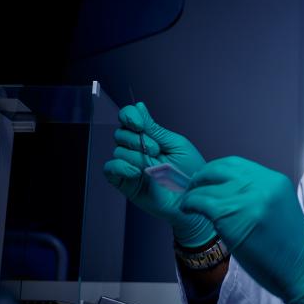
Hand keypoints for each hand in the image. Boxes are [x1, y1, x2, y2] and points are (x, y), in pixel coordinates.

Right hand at [103, 102, 215, 246]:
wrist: (193, 197)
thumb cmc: (190, 172)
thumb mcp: (175, 144)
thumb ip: (154, 128)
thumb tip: (139, 106)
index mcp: (150, 137)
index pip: (128, 118)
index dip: (129, 116)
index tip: (138, 123)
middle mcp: (137, 150)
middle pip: (120, 133)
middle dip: (137, 139)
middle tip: (157, 151)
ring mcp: (130, 166)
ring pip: (118, 150)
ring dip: (136, 156)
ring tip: (154, 166)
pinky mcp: (125, 182)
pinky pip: (110, 169)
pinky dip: (121, 167)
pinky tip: (136, 171)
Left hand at [179, 156, 303, 303]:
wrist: (302, 271)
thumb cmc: (290, 250)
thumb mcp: (278, 210)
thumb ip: (257, 196)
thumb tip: (227, 194)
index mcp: (275, 181)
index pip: (238, 164)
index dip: (217, 170)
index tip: (207, 180)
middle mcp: (263, 183)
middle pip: (221, 167)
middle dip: (202, 176)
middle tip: (192, 188)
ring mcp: (248, 197)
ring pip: (208, 184)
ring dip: (193, 192)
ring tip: (188, 203)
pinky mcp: (232, 214)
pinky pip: (201, 201)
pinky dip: (189, 203)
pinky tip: (187, 210)